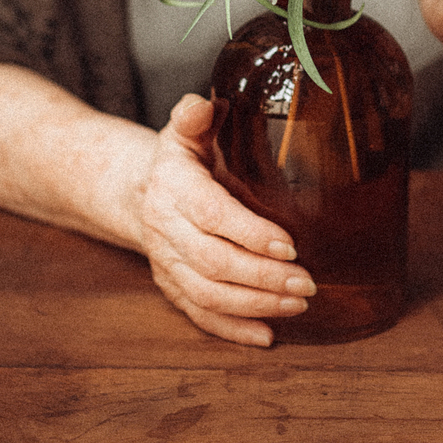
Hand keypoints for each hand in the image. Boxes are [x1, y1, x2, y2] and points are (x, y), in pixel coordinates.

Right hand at [136, 94, 316, 346]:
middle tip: (307, 282)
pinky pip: (197, 314)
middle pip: (213, 262)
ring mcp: (165, 262)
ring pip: (207, 294)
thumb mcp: (183, 129)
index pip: (211, 215)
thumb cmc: (178, 158)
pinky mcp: (170, 286)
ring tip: (297, 303)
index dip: (249, 234)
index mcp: (173, 186)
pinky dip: (231, 330)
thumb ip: (194, 115)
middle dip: (263, 277)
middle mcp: (165, 228)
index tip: (290, 245)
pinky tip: (267, 336)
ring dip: (254, 305)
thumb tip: (204, 105)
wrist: (135, 191)